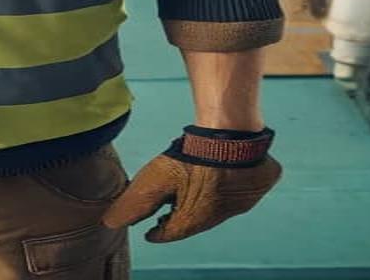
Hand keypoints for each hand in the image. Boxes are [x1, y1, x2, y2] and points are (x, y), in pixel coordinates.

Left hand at [100, 126, 279, 242]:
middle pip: (196, 221)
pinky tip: (224, 174)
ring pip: (219, 206)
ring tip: (192, 193)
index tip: (149, 233)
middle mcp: (221, 214)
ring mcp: (244, 199)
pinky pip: (244, 188)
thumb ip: (134, 203)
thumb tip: (109, 223)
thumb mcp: (155, 180)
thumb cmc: (195, 158)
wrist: (235, 135)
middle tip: (167, 213)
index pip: (171, 233)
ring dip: (205, 201)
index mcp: (196, 219)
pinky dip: (230, 185)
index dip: (158, 232)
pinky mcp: (260, 181)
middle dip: (181, 218)